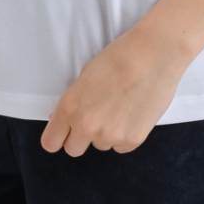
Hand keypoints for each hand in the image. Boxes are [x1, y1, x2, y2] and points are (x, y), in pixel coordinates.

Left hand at [40, 25, 191, 156]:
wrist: (152, 54)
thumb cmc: (118, 57)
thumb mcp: (85, 75)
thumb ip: (72, 102)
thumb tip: (61, 119)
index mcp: (70, 108)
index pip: (51, 142)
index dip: (57, 137)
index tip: (63, 133)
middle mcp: (87, 126)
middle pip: (74, 149)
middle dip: (80, 137)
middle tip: (94, 117)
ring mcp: (110, 136)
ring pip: (100, 145)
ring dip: (105, 133)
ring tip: (119, 106)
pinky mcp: (132, 140)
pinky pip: (121, 146)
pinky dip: (124, 134)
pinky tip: (132, 111)